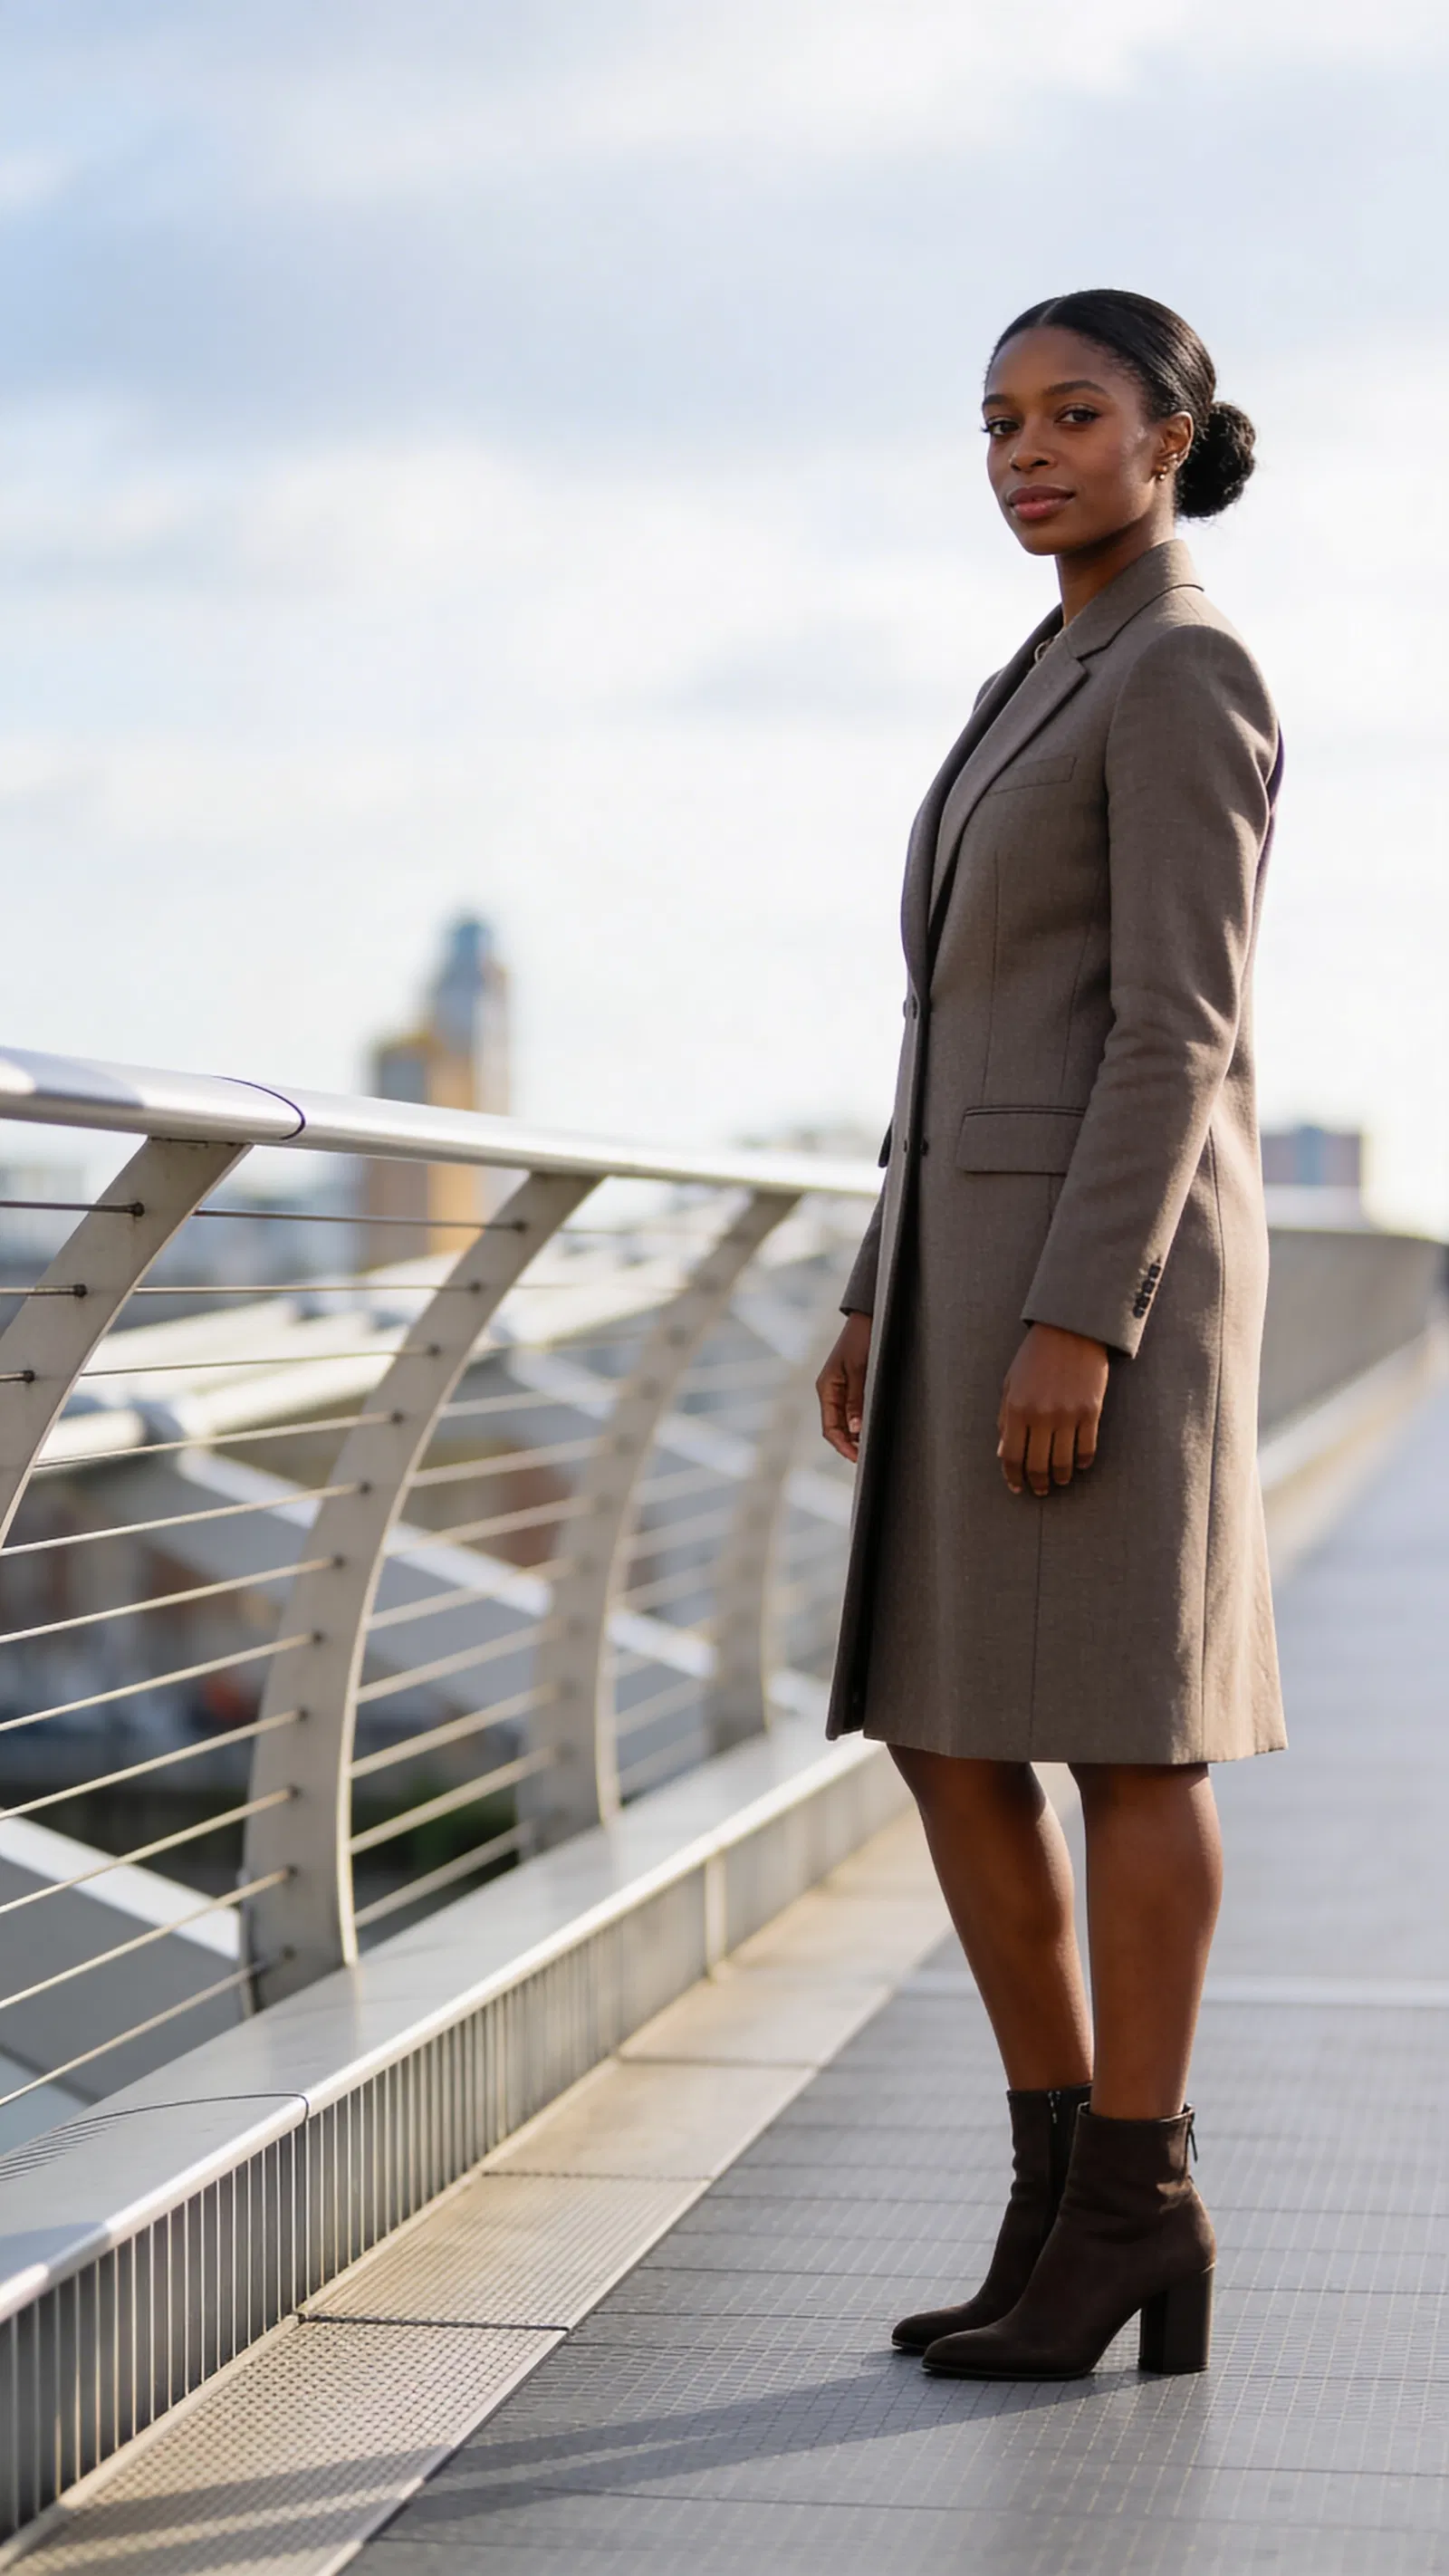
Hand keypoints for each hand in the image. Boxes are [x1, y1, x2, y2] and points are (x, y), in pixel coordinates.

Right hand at [817, 1311, 872, 1462]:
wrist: (871, 1316)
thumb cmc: (863, 1338)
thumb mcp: (860, 1369)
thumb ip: (856, 1399)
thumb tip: (856, 1429)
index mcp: (827, 1389)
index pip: (830, 1428)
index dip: (843, 1446)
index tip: (859, 1458)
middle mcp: (832, 1392)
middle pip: (838, 1428)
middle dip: (851, 1444)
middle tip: (869, 1456)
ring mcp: (843, 1389)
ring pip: (848, 1421)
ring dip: (858, 1435)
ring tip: (874, 1445)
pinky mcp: (855, 1385)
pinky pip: (856, 1410)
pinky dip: (863, 1422)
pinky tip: (875, 1427)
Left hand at [997, 1323, 1108, 1495]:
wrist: (1070, 1330)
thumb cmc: (1035, 1357)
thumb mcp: (1011, 1385)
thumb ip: (1005, 1420)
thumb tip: (1003, 1453)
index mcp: (1017, 1408)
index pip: (1012, 1456)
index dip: (1013, 1477)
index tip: (1017, 1487)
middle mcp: (1041, 1415)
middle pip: (1037, 1465)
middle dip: (1038, 1484)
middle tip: (1040, 1490)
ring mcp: (1068, 1414)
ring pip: (1063, 1462)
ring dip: (1061, 1477)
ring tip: (1060, 1480)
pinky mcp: (1091, 1411)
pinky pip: (1087, 1448)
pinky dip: (1083, 1462)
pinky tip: (1079, 1464)